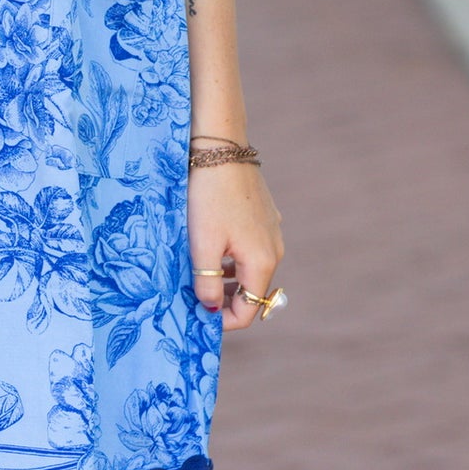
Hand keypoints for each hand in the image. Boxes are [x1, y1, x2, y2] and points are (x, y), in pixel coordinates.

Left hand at [188, 159, 283, 331]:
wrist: (221, 147)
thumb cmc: (209, 197)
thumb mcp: (203, 244)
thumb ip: (207, 282)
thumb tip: (210, 309)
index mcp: (262, 262)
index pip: (249, 310)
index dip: (223, 321)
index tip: (197, 317)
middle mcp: (274, 249)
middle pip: (252, 291)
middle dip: (224, 300)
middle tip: (193, 297)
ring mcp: (272, 231)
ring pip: (250, 269)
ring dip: (227, 279)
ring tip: (198, 273)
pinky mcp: (265, 215)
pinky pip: (250, 248)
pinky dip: (232, 258)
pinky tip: (211, 247)